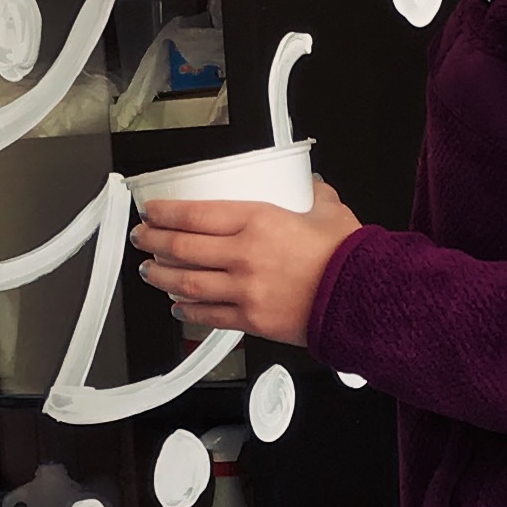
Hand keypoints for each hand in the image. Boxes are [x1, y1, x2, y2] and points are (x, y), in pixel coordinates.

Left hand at [136, 182, 359, 346]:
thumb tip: (311, 187)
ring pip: (187, 283)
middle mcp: (244, 255)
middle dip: (153, 242)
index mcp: (259, 220)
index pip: (195, 213)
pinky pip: (208, 316)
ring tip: (149, 271)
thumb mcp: (329, 212)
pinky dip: (188, 311)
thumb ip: (314, 197)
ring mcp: (244, 290)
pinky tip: (179, 306)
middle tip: (142, 238)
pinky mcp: (251, 320)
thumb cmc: (348, 259)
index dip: (164, 212)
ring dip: (161, 277)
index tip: (151, 211)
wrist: (363, 301)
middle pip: (182, 248)